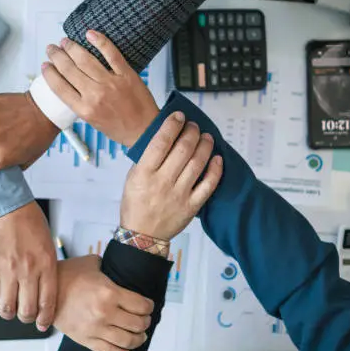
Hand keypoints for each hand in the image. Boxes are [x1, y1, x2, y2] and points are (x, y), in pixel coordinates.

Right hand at [0, 201, 56, 330]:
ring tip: (6, 310)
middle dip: (25, 318)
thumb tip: (43, 288)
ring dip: (6, 313)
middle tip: (22, 315)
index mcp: (46, 265)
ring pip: (6, 307)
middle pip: (26, 310)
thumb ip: (46, 268)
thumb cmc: (30, 221)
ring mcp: (7, 269)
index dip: (44, 318)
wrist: (9, 205)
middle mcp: (28, 271)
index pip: (47, 302)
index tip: (41, 324)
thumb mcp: (48, 246)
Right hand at [42, 30, 158, 146]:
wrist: (145, 131)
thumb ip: (80, 104)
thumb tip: (68, 84)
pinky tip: (90, 34)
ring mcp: (111, 83)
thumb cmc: (119, 128)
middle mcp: (95, 95)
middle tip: (52, 49)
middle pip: (69, 69)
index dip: (49, 73)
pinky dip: (100, 41)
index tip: (45, 65)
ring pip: (86, 59)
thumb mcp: (92, 122)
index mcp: (84, 109)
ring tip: (65, 42)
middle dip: (57, 56)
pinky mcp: (126, 74)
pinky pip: (111, 53)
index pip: (59, 86)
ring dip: (72, 47)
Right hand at [54, 255, 153, 350]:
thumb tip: (121, 269)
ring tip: (140, 335)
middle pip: (137, 324)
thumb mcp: (92, 263)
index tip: (148, 306)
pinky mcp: (86, 339)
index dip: (149, 306)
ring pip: (127, 340)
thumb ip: (110, 267)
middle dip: (145, 322)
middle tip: (145, 319)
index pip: (141, 305)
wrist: (44, 291)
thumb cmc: (67, 275)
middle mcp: (105, 312)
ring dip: (139, 338)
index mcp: (109, 292)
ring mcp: (96, 328)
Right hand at [121, 112, 222, 240]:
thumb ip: (147, 159)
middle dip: (191, 132)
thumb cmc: (135, 203)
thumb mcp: (132, 178)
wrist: (143, 234)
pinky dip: (215, 169)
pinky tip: (217, 158)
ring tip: (207, 137)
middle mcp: (162, 182)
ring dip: (205, 146)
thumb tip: (166, 138)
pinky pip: (208, 185)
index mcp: (144, 173)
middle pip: (183, 150)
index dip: (172, 125)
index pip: (161, 142)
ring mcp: (179, 194)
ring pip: (197, 163)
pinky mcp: (192, 206)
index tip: (179, 116)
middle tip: (194, 126)